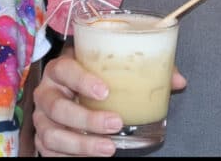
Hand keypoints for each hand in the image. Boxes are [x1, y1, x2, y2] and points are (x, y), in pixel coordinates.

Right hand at [32, 46, 187, 156]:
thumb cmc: (94, 77)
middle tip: (115, 123)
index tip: (105, 91)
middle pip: (58, 107)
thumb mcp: (112, 69)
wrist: (71, 91)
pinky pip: (50, 153)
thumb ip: (144, 70)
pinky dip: (72, 158)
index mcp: (61, 68)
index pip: (65, 69)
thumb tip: (177, 81)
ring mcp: (42, 118)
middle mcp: (47, 92)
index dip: (82, 80)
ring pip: (53, 134)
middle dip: (87, 119)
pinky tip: (93, 158)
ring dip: (81, 144)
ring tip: (109, 148)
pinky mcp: (43, 139)